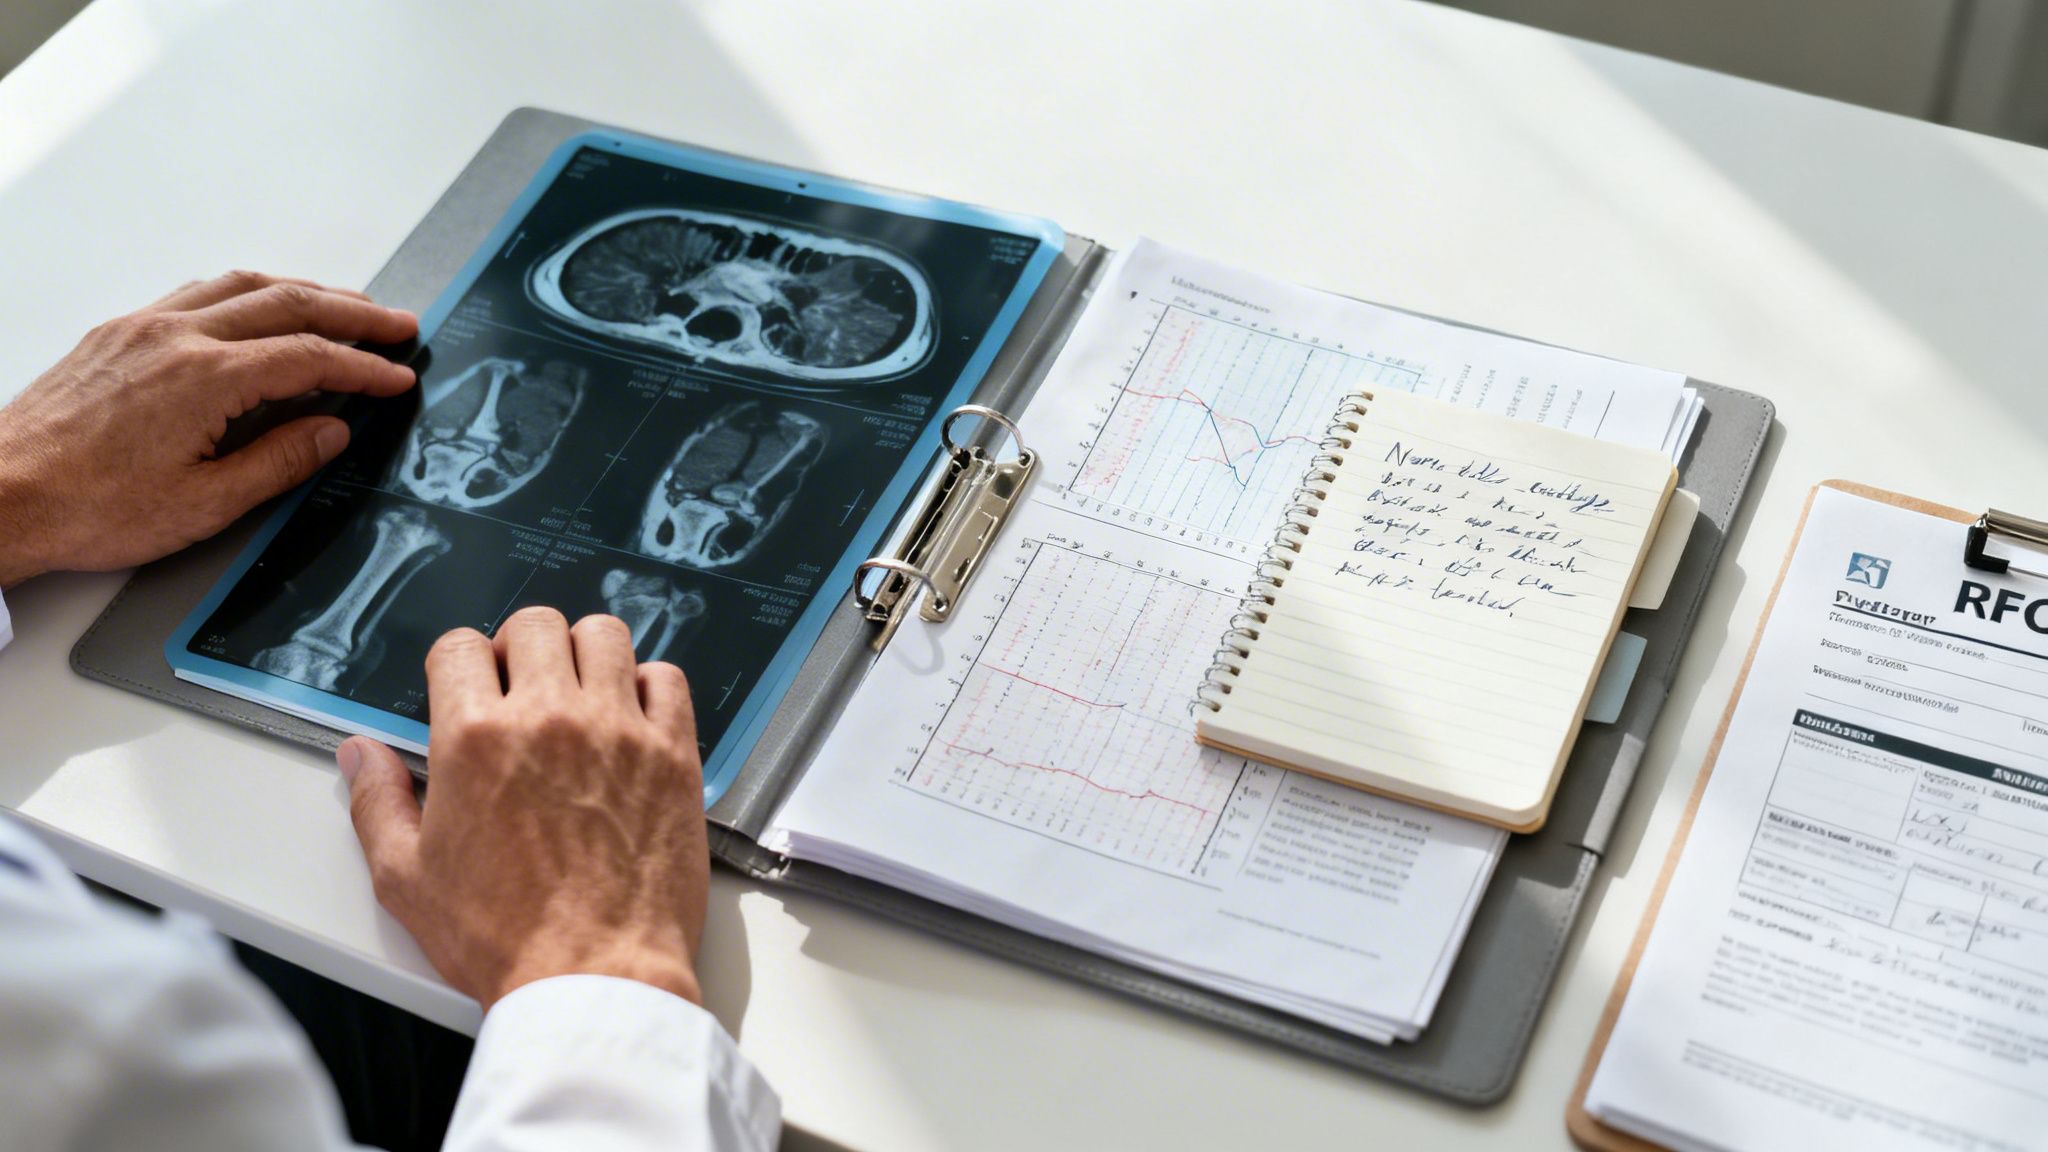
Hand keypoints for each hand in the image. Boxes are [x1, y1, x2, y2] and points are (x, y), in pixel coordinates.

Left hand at [0, 272, 417, 586]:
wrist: (2, 497)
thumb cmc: (88, 507)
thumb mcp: (204, 504)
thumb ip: (279, 461)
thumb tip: (330, 432)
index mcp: (203, 378)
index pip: (309, 357)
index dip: (363, 366)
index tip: (398, 375)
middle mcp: (174, 337)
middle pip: (287, 303)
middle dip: (353, 311)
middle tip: (396, 324)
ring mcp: (142, 328)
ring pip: (241, 285)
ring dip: (303, 290)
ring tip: (344, 305)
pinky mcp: (117, 334)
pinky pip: (197, 292)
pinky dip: (247, 292)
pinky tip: (260, 305)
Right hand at [340, 607, 708, 1009]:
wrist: (594, 978)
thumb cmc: (504, 939)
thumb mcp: (406, 879)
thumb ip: (377, 804)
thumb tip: (361, 757)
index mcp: (476, 739)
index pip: (460, 647)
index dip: (457, 664)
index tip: (467, 687)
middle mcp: (550, 719)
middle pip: (535, 626)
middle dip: (519, 647)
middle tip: (521, 687)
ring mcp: (619, 731)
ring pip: (606, 636)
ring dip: (585, 653)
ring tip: (577, 692)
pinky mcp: (673, 756)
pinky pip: (668, 679)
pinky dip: (650, 685)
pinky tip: (632, 717)